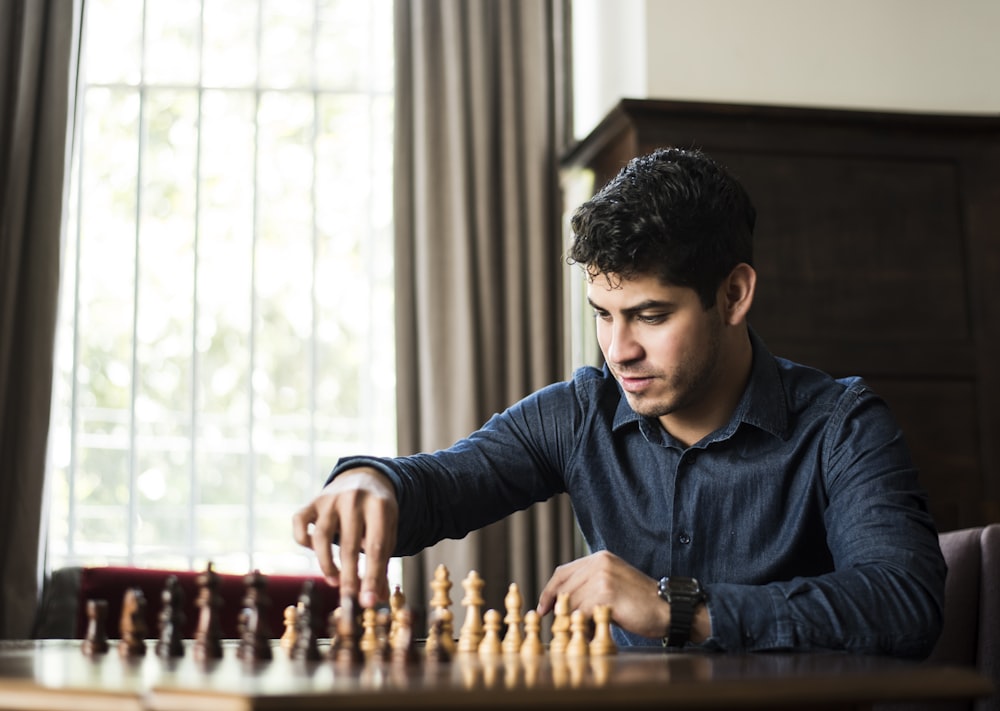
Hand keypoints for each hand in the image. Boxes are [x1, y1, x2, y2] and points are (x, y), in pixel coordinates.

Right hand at [292, 467, 397, 607]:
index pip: (376, 547)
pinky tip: (316, 552)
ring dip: (327, 564)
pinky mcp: (313, 501)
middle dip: (349, 577)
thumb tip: (377, 598)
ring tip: (335, 581)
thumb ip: (382, 563)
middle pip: (349, 544)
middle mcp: (353, 498)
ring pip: (321, 536)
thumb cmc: (378, 513)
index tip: (368, 602)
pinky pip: (299, 522)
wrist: (365, 478)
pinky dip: (303, 540)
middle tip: (349, 600)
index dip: (372, 577)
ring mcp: (330, 498)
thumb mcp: (388, 532)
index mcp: (379, 505)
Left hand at [537, 550, 709, 641]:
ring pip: (572, 603)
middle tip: (559, 627)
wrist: (668, 609)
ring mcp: (602, 577)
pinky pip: (583, 614)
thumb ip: (590, 585)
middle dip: (559, 611)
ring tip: (583, 632)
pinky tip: (591, 633)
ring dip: (574, 621)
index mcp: (599, 558)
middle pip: (564, 589)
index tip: (543, 608)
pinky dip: (584, 627)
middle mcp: (599, 562)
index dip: (549, 592)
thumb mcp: (613, 584)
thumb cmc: (640, 602)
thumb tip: (561, 603)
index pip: (562, 572)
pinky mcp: (606, 594)